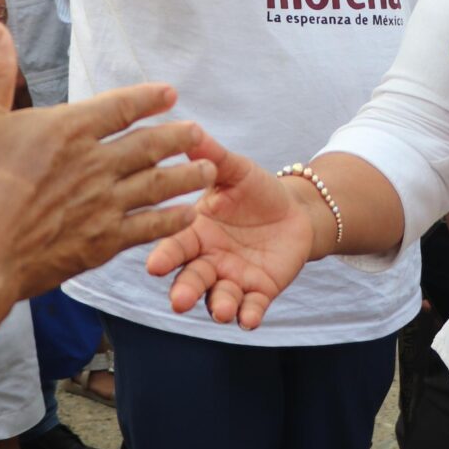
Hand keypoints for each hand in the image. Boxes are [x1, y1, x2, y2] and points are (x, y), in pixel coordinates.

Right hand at [0, 22, 215, 299]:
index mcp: (69, 130)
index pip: (120, 107)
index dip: (147, 98)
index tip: (170, 93)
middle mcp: (95, 164)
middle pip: (148, 146)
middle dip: (177, 137)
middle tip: (200, 133)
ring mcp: (103, 206)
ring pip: (158, 185)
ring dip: (186, 176)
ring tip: (208, 171)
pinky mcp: (102, 244)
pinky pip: (149, 228)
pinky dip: (173, 220)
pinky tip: (188, 216)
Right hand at [145, 138, 317, 329]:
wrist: (294, 210)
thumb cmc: (255, 189)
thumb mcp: (235, 169)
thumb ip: (212, 156)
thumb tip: (189, 128)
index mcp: (195, 231)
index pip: (175, 245)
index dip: (165, 255)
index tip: (153, 266)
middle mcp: (208, 259)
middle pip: (191, 278)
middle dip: (185, 290)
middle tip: (179, 300)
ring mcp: (232, 278)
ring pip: (219, 297)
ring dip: (218, 306)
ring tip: (221, 310)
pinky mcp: (259, 291)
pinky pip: (251, 307)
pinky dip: (249, 315)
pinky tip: (248, 320)